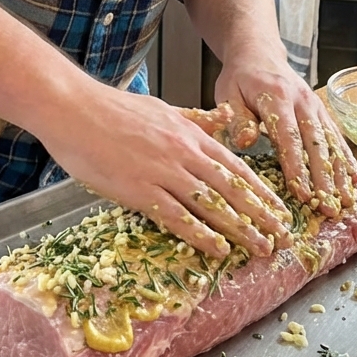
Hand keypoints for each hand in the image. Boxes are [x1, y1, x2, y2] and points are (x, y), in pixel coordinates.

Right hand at [37, 80, 293, 258]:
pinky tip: (218, 249)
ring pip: (211, 205)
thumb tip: (224, 116)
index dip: (260, 190)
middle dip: (260, 214)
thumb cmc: (113, 108)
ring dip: (240, 229)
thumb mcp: (163, 107)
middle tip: (282, 236)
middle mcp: (183, 153)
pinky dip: (201, 234)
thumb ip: (195, 118)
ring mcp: (163, 172)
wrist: (74, 108)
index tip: (279, 208)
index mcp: (190, 133)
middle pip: (232, 188)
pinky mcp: (139, 190)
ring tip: (262, 247)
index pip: (235, 166)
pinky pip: (177, 217)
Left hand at [213, 47, 356, 215]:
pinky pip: (336, 136)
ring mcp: (315, 105)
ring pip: (331, 142)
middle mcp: (302, 101)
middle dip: (323, 178)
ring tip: (346, 201)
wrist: (259, 53)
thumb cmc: (240, 78)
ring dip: (340, 173)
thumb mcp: (228, 93)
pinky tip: (355, 180)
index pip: (288, 136)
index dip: (296, 166)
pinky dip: (347, 159)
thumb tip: (246, 141)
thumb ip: (237, 118)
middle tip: (329, 207)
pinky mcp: (321, 111)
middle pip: (316, 143)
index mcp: (276, 97)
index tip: (301, 193)